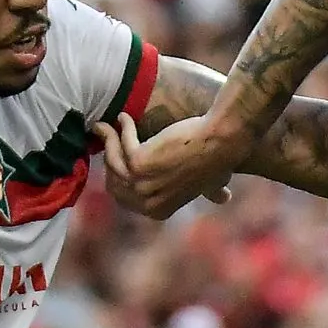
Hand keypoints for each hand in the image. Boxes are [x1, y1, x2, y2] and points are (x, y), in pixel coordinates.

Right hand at [101, 109, 255, 217]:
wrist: (220, 141)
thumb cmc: (219, 160)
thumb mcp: (210, 184)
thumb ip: (210, 193)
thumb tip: (223, 198)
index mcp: (157, 210)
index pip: (124, 197)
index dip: (118, 176)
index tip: (117, 157)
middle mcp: (146, 201)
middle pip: (113, 181)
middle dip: (109, 160)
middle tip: (110, 140)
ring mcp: (140, 183)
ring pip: (112, 161)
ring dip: (107, 141)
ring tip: (103, 126)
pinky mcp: (138, 161)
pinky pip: (118, 143)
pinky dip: (118, 128)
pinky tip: (122, 116)